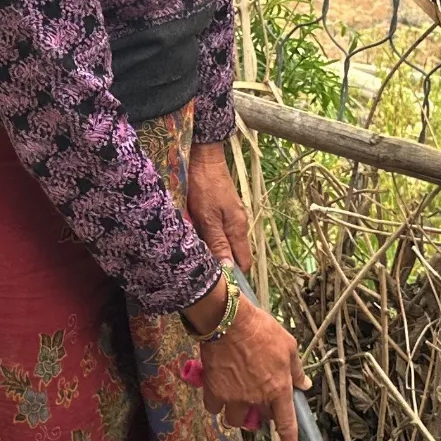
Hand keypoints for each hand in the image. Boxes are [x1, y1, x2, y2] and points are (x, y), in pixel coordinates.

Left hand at [185, 142, 252, 277]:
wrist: (203, 157)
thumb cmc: (203, 186)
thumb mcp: (207, 218)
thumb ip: (218, 243)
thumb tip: (228, 269)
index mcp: (238, 228)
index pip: (244, 262)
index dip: (234, 275)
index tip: (217, 283)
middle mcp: (239, 224)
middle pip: (235, 253)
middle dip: (221, 264)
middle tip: (202, 270)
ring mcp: (232, 215)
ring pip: (226, 242)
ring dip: (214, 250)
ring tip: (196, 255)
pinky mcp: (223, 208)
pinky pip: (220, 230)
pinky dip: (210, 237)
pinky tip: (197, 237)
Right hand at [193, 284, 308, 440]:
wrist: (228, 320)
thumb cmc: (260, 329)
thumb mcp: (288, 345)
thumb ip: (296, 369)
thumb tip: (304, 384)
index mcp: (278, 388)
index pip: (287, 424)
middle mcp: (257, 398)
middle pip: (259, 421)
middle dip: (260, 412)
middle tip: (257, 396)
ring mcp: (234, 397)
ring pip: (234, 419)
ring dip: (237, 412)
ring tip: (236, 395)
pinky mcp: (214, 391)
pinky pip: (214, 407)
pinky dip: (216, 402)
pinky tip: (218, 388)